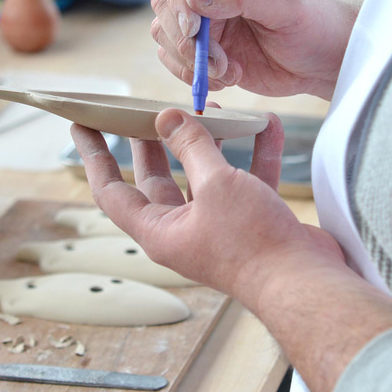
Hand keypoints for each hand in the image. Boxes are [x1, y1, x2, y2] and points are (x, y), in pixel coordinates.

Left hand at [70, 110, 343, 310]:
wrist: (309, 284)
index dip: (93, 155)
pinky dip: (254, 152)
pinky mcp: (250, 218)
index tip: (82, 125)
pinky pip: (247, 178)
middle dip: (150, 143)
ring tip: (206, 107)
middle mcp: (183, 227)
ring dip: (206, 142)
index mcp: (159, 229)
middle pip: (156, 178)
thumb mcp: (216, 185)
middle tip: (143, 111)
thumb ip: (192, 147)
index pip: (111, 189)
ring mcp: (217, 223)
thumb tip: (168, 117)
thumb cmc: (254, 242)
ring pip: (202, 174)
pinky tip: (266, 124)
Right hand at [151, 0, 358, 99]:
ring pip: (164, 32)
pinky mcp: (201, 46)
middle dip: (184, 37)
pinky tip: (225, 78)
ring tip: (227, 71)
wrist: (321, 61)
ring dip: (190, 59)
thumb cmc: (314, 23)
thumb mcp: (288, 3)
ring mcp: (202, 16)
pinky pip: (173, 58)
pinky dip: (192, 74)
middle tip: (217, 60)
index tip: (192, 26)